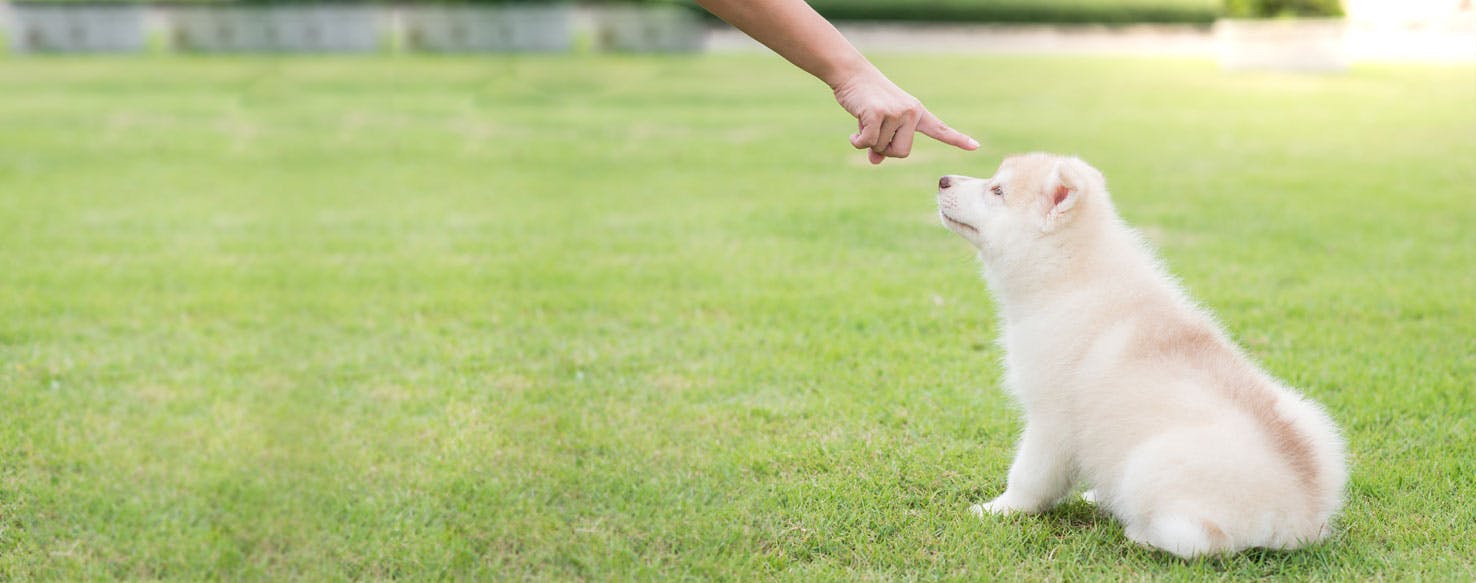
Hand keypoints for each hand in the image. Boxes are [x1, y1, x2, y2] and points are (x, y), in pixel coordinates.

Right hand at [831, 66, 978, 164]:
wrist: (852, 74)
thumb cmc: (866, 98)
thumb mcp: (878, 122)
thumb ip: (881, 142)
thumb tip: (876, 160)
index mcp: (917, 112)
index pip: (939, 129)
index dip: (957, 139)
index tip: (976, 146)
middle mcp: (911, 112)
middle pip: (902, 152)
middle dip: (884, 149)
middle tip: (872, 133)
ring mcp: (897, 112)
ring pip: (882, 148)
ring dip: (867, 140)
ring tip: (863, 120)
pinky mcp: (879, 113)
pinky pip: (869, 142)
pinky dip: (858, 141)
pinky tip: (853, 132)